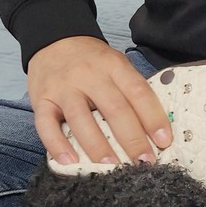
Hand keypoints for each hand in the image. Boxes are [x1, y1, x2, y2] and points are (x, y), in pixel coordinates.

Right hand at [27, 36, 172, 163]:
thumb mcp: (117, 66)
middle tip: (144, 162)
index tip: (164, 142)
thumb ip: (132, 91)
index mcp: (115, 66)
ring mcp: (63, 88)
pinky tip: (70, 162)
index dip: (153, 118)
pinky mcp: (41, 99)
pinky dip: (57, 145)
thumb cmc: (93, 62)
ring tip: (112, 167)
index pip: (138, 92)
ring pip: (81, 119)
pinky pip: (46, 125)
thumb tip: (156, 130)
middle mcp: (89, 76)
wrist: (53, 39)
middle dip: (132, 139)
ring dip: (98, 146)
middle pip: (114, 109)